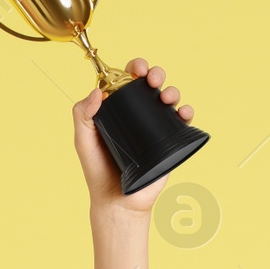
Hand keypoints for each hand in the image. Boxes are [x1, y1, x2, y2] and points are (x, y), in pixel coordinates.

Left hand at [73, 57, 193, 214]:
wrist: (117, 200)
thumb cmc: (98, 171)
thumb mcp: (84, 141)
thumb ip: (82, 116)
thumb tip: (96, 92)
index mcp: (118, 109)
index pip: (127, 80)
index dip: (134, 68)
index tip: (137, 69)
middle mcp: (138, 114)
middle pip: (151, 85)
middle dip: (156, 74)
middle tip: (153, 80)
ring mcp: (155, 127)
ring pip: (168, 99)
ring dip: (172, 90)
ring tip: (167, 98)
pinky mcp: (169, 142)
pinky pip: (182, 122)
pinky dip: (186, 112)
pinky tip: (183, 113)